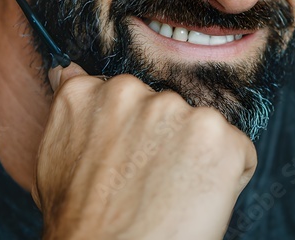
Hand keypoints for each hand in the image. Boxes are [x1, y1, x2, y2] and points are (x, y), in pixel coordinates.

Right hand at [32, 61, 257, 239]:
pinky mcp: (218, 137)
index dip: (135, 136)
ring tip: (169, 197)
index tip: (126, 165)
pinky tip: (196, 201)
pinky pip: (238, 152)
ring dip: (196, 159)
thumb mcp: (56, 156)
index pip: (130, 98)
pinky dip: (227, 178)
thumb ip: (73, 109)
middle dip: (167, 143)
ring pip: (202, 130)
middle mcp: (132, 90)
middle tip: (147, 187)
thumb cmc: (79, 223)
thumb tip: (69, 70)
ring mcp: (178, 110)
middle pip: (167, 111)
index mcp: (89, 91)